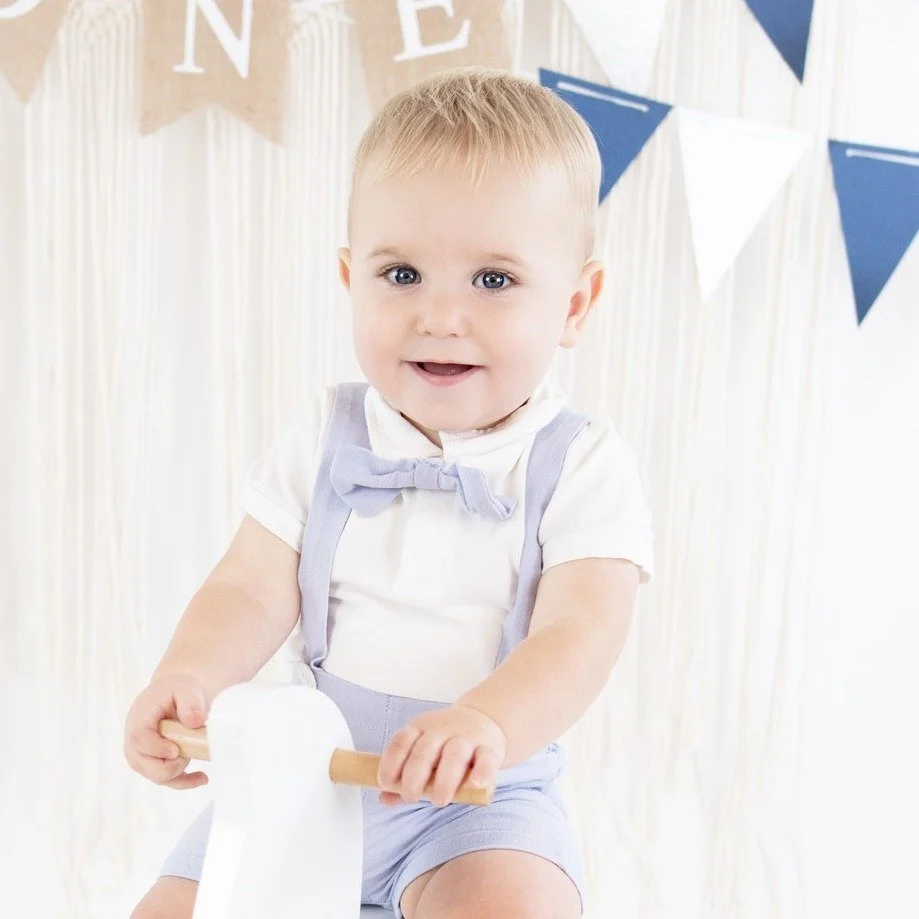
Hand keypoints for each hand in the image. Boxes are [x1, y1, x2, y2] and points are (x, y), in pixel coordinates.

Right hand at [123, 673, 209, 789]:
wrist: (174, 697)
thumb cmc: (177, 692)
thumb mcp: (185, 689)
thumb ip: (190, 702)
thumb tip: (195, 722)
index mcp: (139, 719)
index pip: (139, 739)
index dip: (156, 748)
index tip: (175, 749)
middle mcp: (134, 742)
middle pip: (145, 764)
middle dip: (171, 763)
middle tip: (189, 747)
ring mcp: (142, 757)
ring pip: (157, 776)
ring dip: (179, 771)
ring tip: (196, 753)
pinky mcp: (154, 766)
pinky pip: (167, 781)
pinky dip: (185, 782)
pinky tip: (202, 778)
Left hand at [376, 704, 506, 807]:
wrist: (485, 720)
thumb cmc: (446, 745)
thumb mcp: (423, 753)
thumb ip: (405, 777)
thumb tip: (384, 799)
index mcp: (421, 728)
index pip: (402, 740)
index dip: (392, 761)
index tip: (386, 782)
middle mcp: (442, 730)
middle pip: (425, 749)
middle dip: (415, 774)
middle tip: (411, 796)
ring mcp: (467, 738)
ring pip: (455, 754)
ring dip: (445, 778)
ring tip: (439, 801)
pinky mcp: (489, 749)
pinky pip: (486, 758)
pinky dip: (482, 771)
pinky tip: (475, 784)